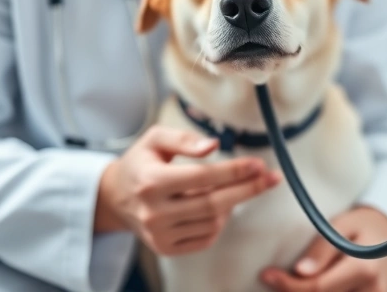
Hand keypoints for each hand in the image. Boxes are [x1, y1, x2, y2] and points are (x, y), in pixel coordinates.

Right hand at [94, 125, 282, 255]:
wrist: (115, 198)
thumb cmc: (141, 163)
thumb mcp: (155, 139)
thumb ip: (184, 139)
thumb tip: (214, 145)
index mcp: (151, 181)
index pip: (202, 177)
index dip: (234, 171)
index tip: (258, 164)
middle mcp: (154, 212)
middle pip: (213, 204)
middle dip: (247, 190)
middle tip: (271, 178)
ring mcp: (159, 234)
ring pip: (213, 222)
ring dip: (232, 204)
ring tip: (233, 188)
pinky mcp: (165, 248)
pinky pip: (206, 238)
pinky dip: (219, 222)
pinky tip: (219, 206)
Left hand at [260, 206, 386, 291]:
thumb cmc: (364, 226)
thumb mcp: (342, 225)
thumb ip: (322, 249)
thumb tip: (300, 271)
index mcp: (364, 270)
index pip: (318, 288)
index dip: (288, 286)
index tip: (266, 274)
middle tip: (278, 279)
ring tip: (294, 282)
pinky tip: (310, 288)